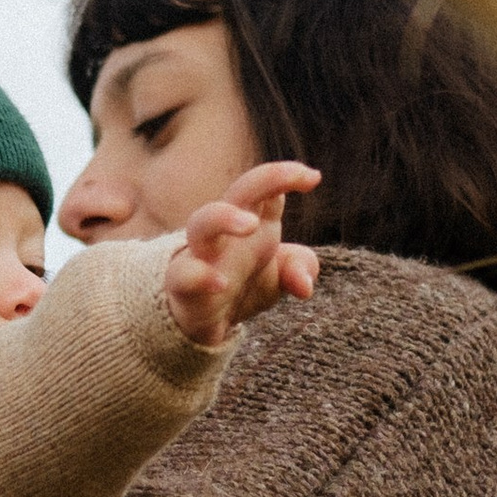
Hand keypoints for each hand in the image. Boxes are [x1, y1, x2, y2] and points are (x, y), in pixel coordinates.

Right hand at [162, 161, 321, 349]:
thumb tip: (305, 285)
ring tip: (250, 225)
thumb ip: (299, 270)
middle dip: (267, 179)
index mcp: (255, 222)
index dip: (288, 176)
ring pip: (202, 222)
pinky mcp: (183, 285)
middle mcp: (228, 232)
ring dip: (224, 217)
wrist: (204, 320)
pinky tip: (221, 284)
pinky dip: (200, 276)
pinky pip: (183, 274)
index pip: (269, 188)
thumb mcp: (280, 278)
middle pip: (241, 191)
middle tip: (296, 177)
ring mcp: (201, 255)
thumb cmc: (243, 286)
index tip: (313, 178)